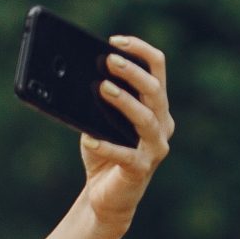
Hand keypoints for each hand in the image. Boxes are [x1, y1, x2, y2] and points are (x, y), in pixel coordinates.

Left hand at [78, 35, 174, 231]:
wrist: (105, 198)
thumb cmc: (103, 155)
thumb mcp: (97, 122)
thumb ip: (96, 102)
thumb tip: (77, 77)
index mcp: (156, 107)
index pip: (157, 69)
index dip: (139, 51)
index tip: (115, 41)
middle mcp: (162, 124)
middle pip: (155, 91)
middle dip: (133, 73)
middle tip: (109, 60)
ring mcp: (155, 148)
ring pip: (146, 118)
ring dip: (124, 102)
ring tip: (102, 88)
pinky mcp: (141, 170)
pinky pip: (125, 155)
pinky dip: (106, 146)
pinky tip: (89, 139)